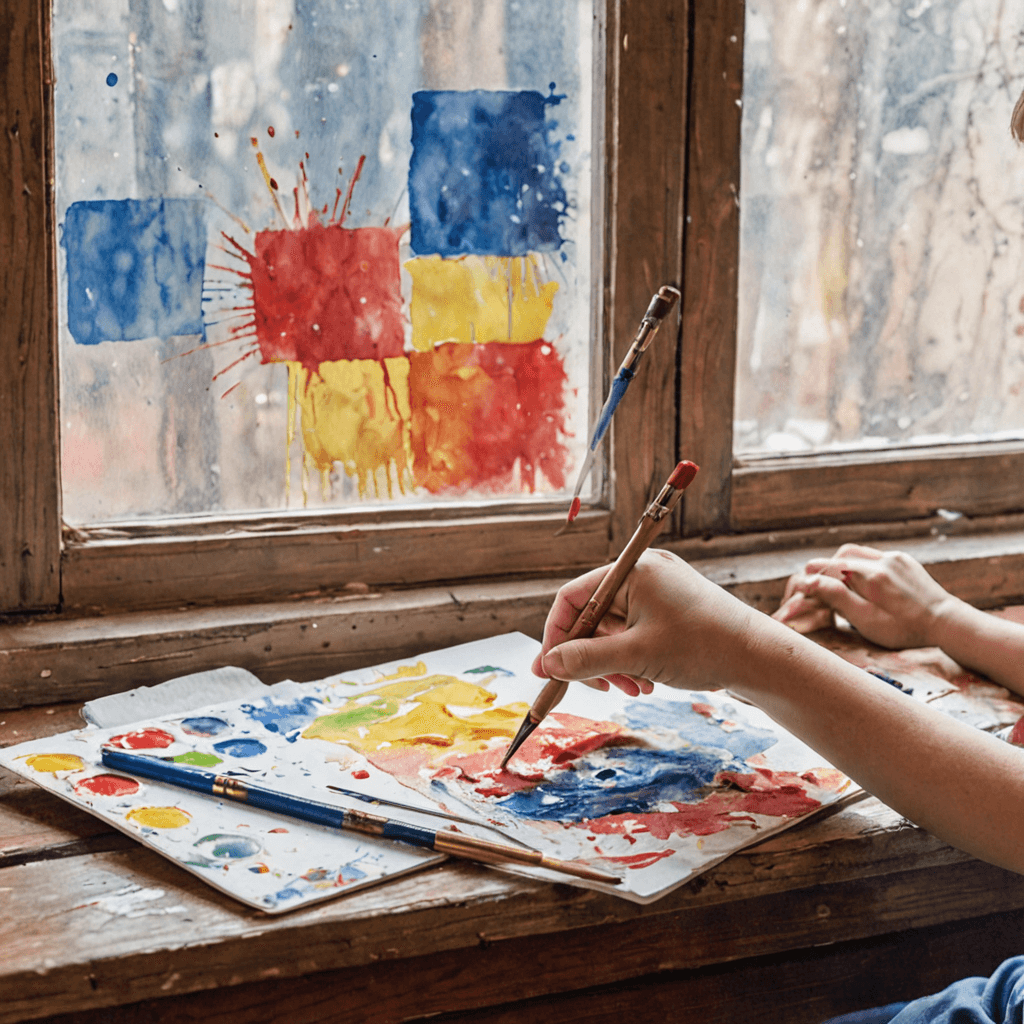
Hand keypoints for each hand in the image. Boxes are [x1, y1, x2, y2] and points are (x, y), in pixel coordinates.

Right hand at [530, 548, 755, 694]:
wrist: (759, 657)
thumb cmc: (702, 646)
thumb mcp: (636, 656)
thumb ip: (586, 660)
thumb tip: (547, 665)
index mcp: (632, 572)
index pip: (573, 597)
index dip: (556, 635)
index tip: (548, 669)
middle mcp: (643, 576)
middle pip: (593, 616)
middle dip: (591, 656)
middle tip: (594, 688)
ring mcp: (658, 592)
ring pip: (614, 630)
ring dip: (613, 663)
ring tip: (631, 688)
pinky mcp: (670, 610)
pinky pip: (634, 633)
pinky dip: (632, 659)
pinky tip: (645, 682)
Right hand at [773, 543, 957, 648]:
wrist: (947, 622)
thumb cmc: (905, 629)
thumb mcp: (866, 619)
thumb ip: (837, 597)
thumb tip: (808, 580)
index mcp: (870, 576)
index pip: (827, 568)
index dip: (809, 581)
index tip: (798, 592)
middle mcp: (882, 560)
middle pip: (839, 556)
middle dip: (824, 571)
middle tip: (815, 589)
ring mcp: (894, 558)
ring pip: (855, 553)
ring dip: (841, 566)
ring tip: (838, 586)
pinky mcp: (903, 560)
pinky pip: (872, 557)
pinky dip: (859, 567)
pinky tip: (861, 584)